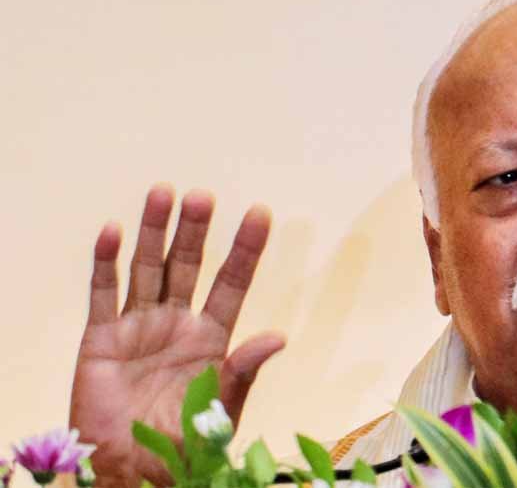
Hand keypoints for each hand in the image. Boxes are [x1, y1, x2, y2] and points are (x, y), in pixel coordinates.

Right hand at [69, 184, 285, 486]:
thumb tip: (279, 336)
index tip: (260, 212)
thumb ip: (244, 370)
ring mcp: (138, 327)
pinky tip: (113, 232)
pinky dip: (105, 262)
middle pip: (188, 266)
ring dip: (154, 231)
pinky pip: (103, 294)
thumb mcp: (220, 407)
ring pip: (147, 268)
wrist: (132, 471)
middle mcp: (176, 323)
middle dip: (195, 231)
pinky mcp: (100, 339)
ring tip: (164, 193)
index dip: (245, 249)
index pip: (232, 282)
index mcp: (211, 337)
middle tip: (202, 196)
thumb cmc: (183, 445)